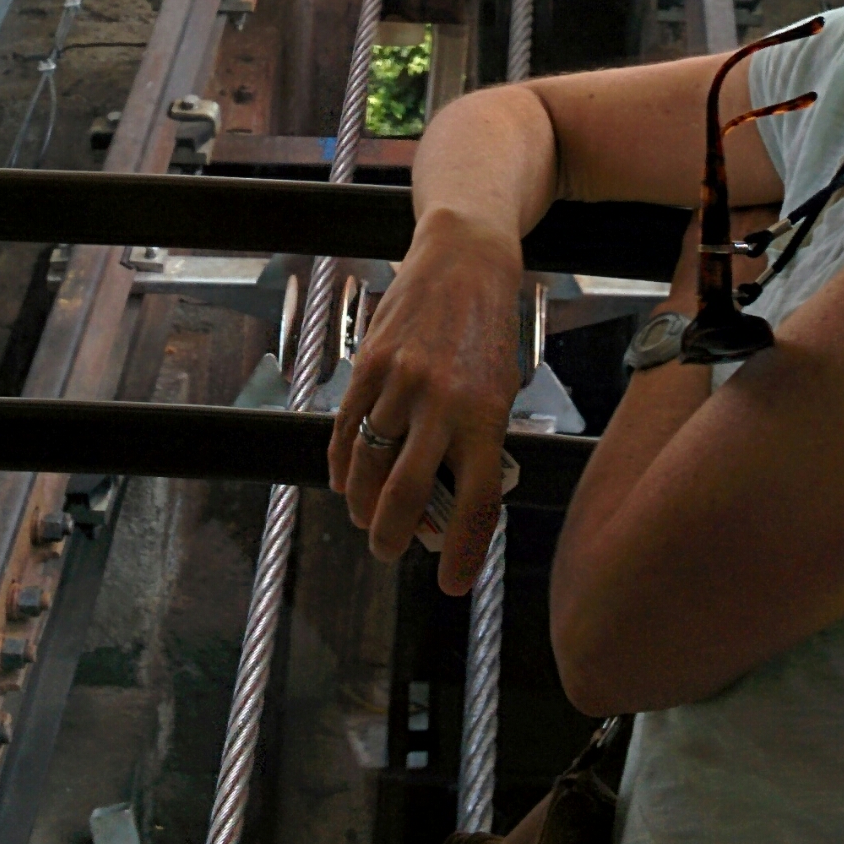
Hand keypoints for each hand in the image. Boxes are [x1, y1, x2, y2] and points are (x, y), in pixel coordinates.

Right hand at [329, 210, 525, 594]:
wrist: (465, 259)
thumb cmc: (490, 330)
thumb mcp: (501, 390)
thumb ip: (479, 443)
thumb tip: (451, 503)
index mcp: (486, 415)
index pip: (474, 502)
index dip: (462, 552)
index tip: (454, 584)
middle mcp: (442, 402)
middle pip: (406, 494)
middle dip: (393, 539)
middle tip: (392, 553)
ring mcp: (399, 383)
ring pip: (368, 467)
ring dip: (363, 507)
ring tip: (369, 522)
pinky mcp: (368, 366)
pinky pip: (346, 431)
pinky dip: (343, 466)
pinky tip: (347, 483)